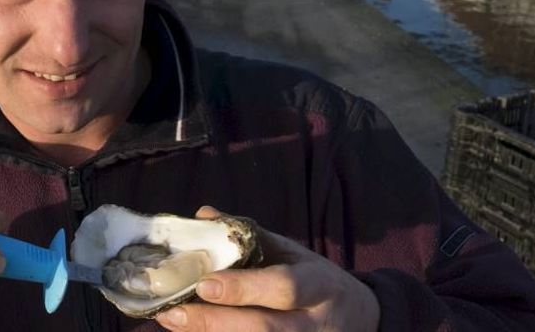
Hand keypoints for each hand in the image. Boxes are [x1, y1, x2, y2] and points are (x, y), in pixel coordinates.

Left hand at [155, 207, 379, 331]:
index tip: (204, 283)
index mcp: (318, 285)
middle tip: (174, 313)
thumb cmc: (315, 282)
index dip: (243, 288)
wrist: (361, 321)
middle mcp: (314, 324)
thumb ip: (249, 237)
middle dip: (217, 322)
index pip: (282, 287)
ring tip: (173, 323)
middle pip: (265, 328)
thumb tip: (203, 215)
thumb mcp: (293, 253)